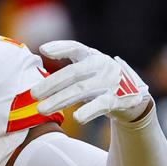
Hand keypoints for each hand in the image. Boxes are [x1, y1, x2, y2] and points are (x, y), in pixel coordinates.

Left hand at [31, 40, 150, 124]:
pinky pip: (101, 105)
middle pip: (73, 73)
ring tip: (41, 109)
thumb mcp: (86, 69)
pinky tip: (76, 118)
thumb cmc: (98, 79)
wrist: (133, 95)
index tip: (43, 50)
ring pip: (81, 90)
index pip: (75, 48)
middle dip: (51, 84)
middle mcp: (101, 66)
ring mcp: (110, 82)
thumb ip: (67, 70)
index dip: (60, 47)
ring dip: (60, 100)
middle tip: (33, 94)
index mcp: (91, 55)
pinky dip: (88, 111)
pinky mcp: (118, 99)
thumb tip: (38, 73)